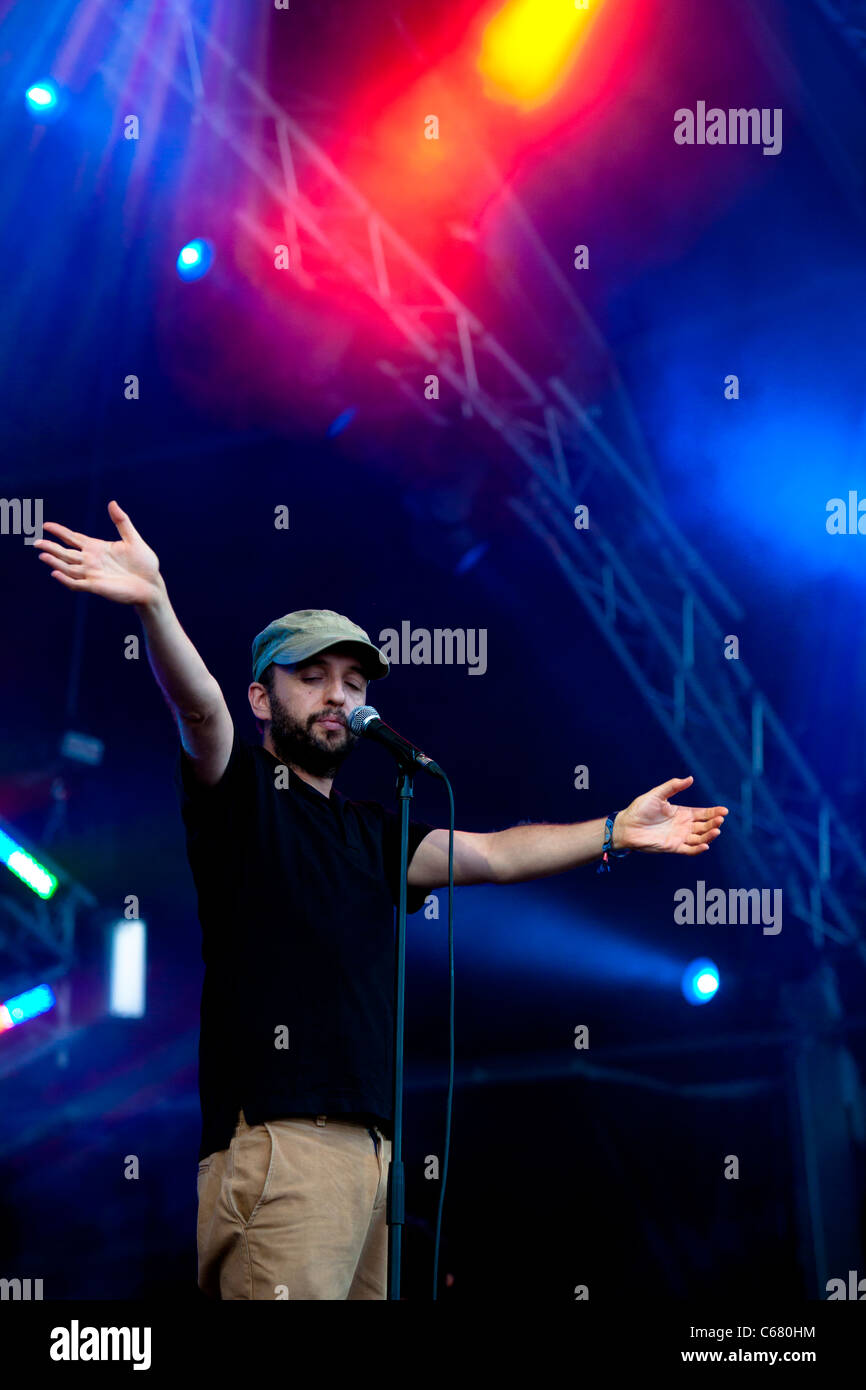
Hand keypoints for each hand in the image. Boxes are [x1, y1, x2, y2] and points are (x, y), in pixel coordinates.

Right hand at [33, 501, 163, 606]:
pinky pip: (76, 583)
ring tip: (42, 555)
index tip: (46, 525)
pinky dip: (65, 579)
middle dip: (50, 547)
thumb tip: (112, 503)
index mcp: (97, 548)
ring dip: (54, 562)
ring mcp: (92, 574)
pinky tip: (55, 572)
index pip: (73, 538)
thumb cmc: (144, 563)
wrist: (152, 584)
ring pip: (67, 567)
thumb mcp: (133, 539)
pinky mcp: (96, 586)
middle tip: (35, 542)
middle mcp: (91, 561)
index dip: (60, 532)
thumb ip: (122, 522)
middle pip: (65, 553)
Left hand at [613, 776, 727, 854]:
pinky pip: (689, 850)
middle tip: (720, 819)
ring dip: (709, 835)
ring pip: (700, 838)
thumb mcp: (657, 794)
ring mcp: (679, 837)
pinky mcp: (673, 847)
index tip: (724, 811)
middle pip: (704, 825)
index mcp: (682, 813)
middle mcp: (683, 826)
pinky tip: (705, 844)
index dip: (714, 812)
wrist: (626, 825)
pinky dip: (698, 848)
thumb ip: (673, 786)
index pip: (703, 813)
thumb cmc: (639, 809)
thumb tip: (690, 778)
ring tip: (716, 830)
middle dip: (714, 822)